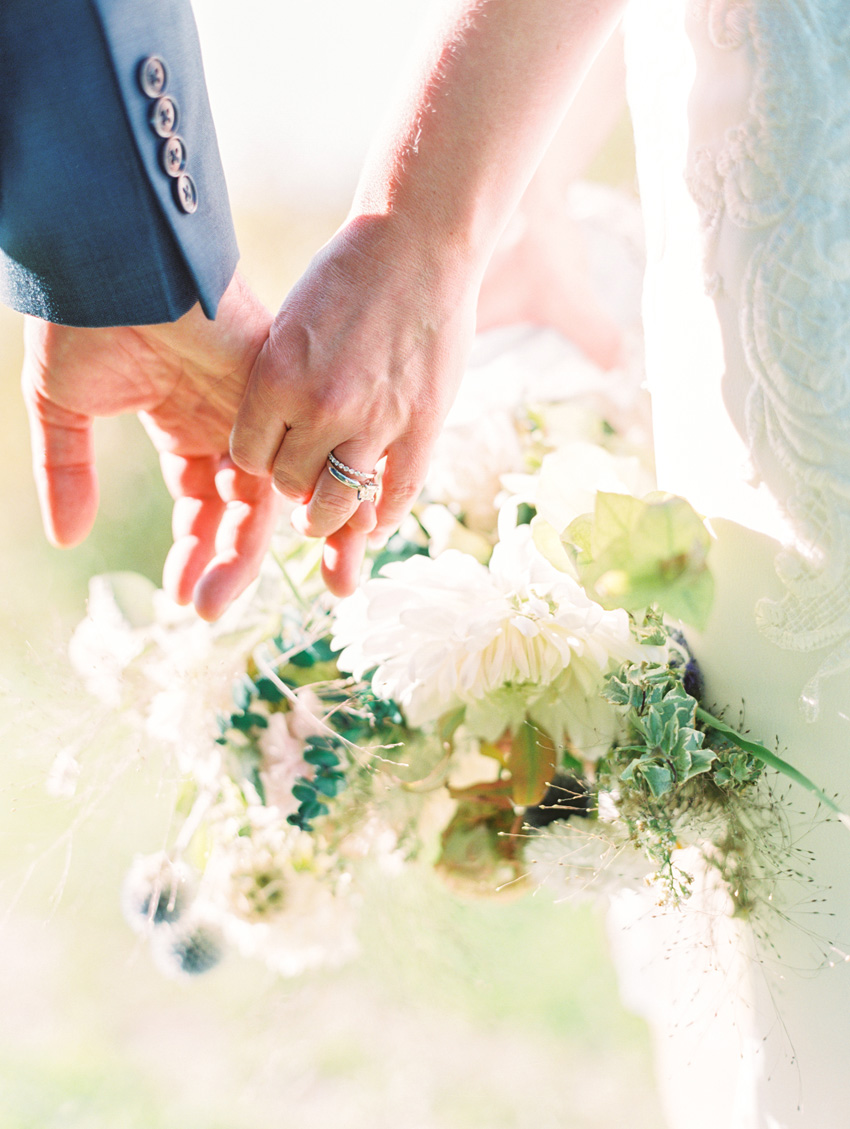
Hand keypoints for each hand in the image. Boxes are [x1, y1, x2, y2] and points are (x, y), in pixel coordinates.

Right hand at [21, 273, 279, 619]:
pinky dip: (279, 505)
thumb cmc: (81, 320)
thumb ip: (69, 473)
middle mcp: (228, 421)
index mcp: (185, 422)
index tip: (180, 593)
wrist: (106, 259)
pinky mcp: (272, 391)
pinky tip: (257, 547)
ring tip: (216, 599)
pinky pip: (290, 457)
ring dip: (244, 549)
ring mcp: (253, 408)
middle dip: (224, 561)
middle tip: (206, 610)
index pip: (202, 500)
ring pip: (266, 493)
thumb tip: (66, 539)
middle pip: (239, 507)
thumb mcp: (64, 409)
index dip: (193, 546)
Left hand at [230, 214, 478, 594]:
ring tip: (330, 514)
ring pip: (338, 502)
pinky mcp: (422, 426)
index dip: (260, 462)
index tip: (273, 456)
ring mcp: (375, 421)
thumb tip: (276, 437)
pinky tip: (377, 516)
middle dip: (294, 486)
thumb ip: (280, 384)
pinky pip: (397, 495)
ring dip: (330, 516)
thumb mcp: (291, 325)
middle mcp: (321, 407)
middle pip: (290, 484)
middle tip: (304, 483)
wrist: (417, 241)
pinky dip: (384, 516)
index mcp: (276, 377)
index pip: (249, 457)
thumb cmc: (349, 275)